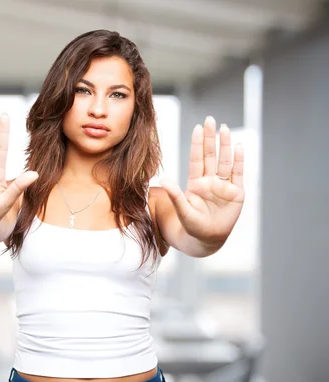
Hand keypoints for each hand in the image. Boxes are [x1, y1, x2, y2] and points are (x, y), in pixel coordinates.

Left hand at [161, 116, 244, 243]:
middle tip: (210, 120)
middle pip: (211, 156)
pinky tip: (239, 147)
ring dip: (225, 145)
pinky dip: (239, 160)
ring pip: (225, 161)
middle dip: (211, 138)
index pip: (197, 159)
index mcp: (196, 183)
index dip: (197, 144)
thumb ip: (175, 196)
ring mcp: (224, 186)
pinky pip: (238, 173)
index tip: (197, 128)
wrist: (207, 239)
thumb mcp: (183, 211)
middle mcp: (210, 181)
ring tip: (225, 129)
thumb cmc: (192, 226)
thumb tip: (163, 180)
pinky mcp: (236, 193)